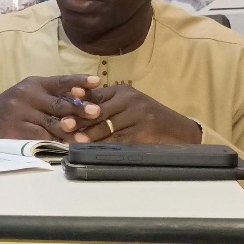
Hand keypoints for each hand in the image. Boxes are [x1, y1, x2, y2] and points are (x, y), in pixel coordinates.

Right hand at [0, 75, 101, 140]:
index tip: (97, 81)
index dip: (79, 81)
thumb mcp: (26, 97)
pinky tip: (66, 147)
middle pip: (59, 103)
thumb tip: (82, 101)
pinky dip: (55, 143)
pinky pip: (40, 137)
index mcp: (32, 84)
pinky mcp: (15, 130)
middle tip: (96, 112)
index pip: (60, 81)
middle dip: (80, 108)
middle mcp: (26, 95)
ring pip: (52, 123)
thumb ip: (49, 98)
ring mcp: (19, 113)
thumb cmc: (8, 112)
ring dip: (70, 131)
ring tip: (86, 137)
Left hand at [68, 84, 201, 144]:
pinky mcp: (141, 134)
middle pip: (96, 112)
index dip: (78, 104)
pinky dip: (102, 147)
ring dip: (87, 136)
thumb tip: (76, 105)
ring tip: (73, 141)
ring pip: (104, 128)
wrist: (180, 131)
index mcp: (124, 92)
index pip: (95, 97)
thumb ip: (106, 104)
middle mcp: (130, 101)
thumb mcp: (129, 105)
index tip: (63, 110)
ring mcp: (136, 118)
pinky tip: (91, 151)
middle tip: (63, 127)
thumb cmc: (150, 119)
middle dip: (79, 121)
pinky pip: (116, 142)